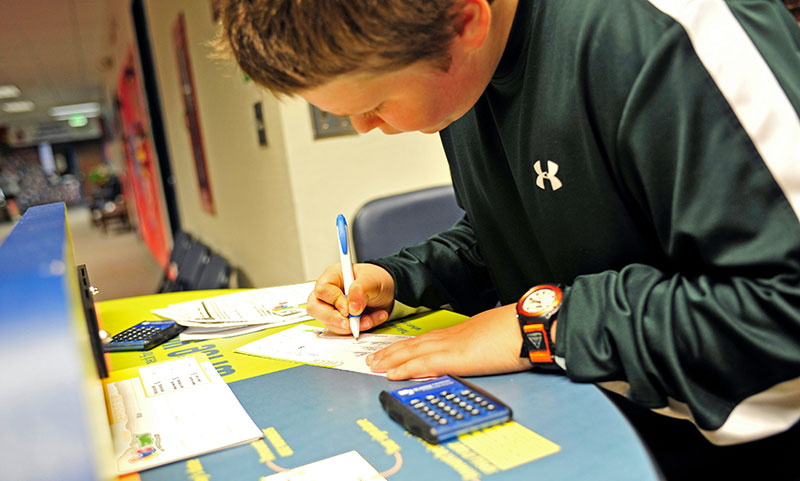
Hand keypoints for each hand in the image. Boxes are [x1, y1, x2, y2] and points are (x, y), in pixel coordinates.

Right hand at [307, 262, 395, 333]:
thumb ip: (360, 290)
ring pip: (329, 323)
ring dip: (350, 326)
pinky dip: (358, 329)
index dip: (335, 302)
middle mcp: (328, 293)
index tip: (349, 309)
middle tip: (350, 324)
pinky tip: (371, 320)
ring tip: (369, 320)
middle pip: (316, 308)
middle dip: (334, 320)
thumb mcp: (372, 280)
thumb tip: (352, 307)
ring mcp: (331, 308)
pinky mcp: (339, 320)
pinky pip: (342, 329)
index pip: (323, 291)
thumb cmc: (375, 279)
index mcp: (331, 276)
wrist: (386, 291)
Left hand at [366, 304, 532, 379]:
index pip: (429, 339)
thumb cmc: (519, 330)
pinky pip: (423, 364)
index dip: (409, 345)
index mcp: (462, 332)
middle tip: (373, 357)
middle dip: (392, 351)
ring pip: (413, 351)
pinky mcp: (454, 357)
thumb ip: (484, 343)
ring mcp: (451, 345)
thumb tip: (484, 351)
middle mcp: (452, 336)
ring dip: (391, 359)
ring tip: (374, 365)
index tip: (396, 349)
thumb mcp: (496, 335)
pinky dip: (405, 368)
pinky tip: (391, 373)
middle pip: (415, 343)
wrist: (528, 325)